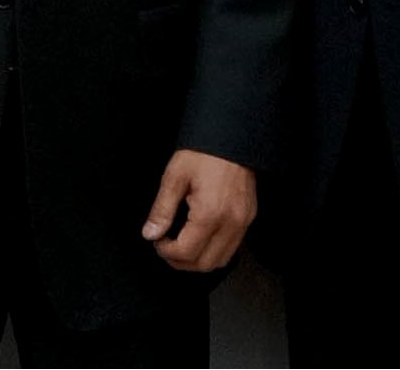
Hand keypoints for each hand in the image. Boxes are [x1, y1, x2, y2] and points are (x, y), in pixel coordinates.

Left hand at [141, 148, 255, 272]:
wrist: (232, 134)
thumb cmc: (203, 152)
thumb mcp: (174, 176)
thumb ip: (162, 209)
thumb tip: (150, 234)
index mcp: (210, 214)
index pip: (187, 252)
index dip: (166, 252)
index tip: (157, 241)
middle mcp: (231, 223)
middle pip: (205, 264)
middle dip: (181, 262)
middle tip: (166, 247)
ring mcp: (243, 222)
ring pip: (221, 260)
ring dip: (199, 260)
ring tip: (182, 245)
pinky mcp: (249, 217)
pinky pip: (232, 247)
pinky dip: (214, 251)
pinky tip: (200, 237)